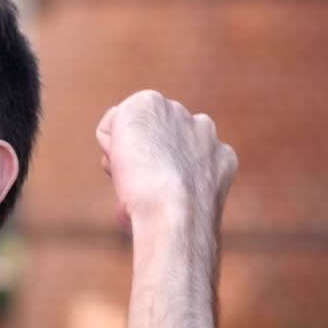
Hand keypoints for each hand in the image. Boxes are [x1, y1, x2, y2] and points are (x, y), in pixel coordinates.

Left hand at [95, 90, 236, 234]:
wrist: (175, 211)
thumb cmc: (173, 225)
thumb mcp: (177, 214)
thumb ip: (165, 196)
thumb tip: (127, 212)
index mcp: (217, 155)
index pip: (170, 158)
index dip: (155, 178)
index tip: (158, 197)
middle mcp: (203, 128)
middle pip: (152, 142)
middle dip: (141, 160)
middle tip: (145, 187)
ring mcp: (177, 112)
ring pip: (131, 134)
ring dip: (125, 155)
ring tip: (136, 177)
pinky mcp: (149, 103)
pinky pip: (110, 126)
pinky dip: (110, 145)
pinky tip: (126, 162)